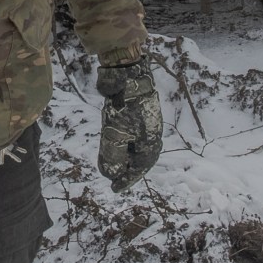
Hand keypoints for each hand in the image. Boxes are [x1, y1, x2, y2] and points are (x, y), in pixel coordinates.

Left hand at [95, 61, 162, 191]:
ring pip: (135, 145)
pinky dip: (123, 141)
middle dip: (126, 168)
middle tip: (114, 178)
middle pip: (139, 158)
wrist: (128, 74)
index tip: (115, 188)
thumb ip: (113, 156)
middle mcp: (151, 134)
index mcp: (151, 142)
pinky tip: (114, 140)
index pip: (140, 168)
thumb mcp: (116, 134)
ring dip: (123, 154)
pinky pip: (131, 133)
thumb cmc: (125, 106)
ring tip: (111, 162)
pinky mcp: (137, 113)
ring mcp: (145, 122)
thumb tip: (110, 174)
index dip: (127, 179)